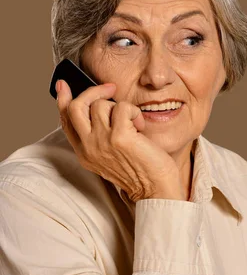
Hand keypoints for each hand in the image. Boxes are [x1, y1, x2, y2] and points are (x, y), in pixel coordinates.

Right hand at [56, 79, 184, 201]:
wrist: (155, 189)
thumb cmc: (140, 169)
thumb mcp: (110, 154)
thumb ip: (98, 135)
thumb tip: (95, 104)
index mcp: (84, 152)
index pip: (66, 121)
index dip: (63, 100)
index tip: (64, 85)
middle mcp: (89, 147)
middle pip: (76, 106)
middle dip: (93, 91)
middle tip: (110, 89)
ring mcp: (102, 142)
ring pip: (101, 104)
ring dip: (121, 107)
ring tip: (133, 123)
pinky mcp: (119, 137)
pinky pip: (123, 107)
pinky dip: (134, 113)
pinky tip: (140, 127)